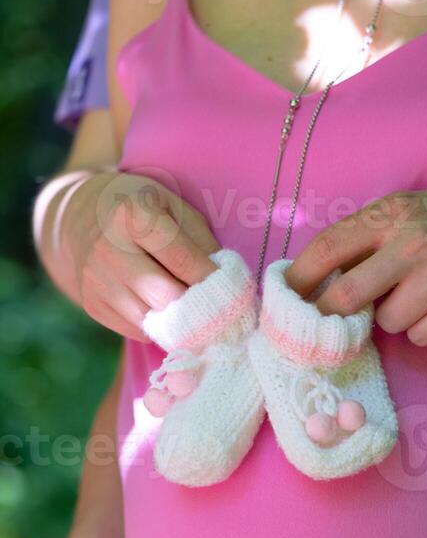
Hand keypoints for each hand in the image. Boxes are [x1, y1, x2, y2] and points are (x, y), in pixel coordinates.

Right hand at [61, 170, 219, 339]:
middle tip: (224, 312)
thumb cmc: (139, 209)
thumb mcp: (172, 206)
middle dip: (200, 307)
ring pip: (155, 322)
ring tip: (199, 314)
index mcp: (133, 216)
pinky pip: (140, 330)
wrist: (80, 218)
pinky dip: (160, 327)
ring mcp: (97, 282)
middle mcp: (109, 251)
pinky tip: (166, 310)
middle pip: (169, 298)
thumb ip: (201, 241)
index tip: (235, 292)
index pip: (184, 261)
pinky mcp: (93, 305)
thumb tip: (225, 282)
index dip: (214, 280)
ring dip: (182, 323)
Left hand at [286, 178, 426, 345]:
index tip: (284, 299)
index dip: (299, 278)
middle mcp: (412, 243)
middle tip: (333, 321)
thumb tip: (321, 280)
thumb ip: (369, 237)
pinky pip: (419, 336)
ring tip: (419, 296)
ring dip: (394, 317)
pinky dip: (424, 329)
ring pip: (386, 322)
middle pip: (346, 296)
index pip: (328, 248)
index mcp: (392, 213)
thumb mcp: (410, 208)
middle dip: (333, 315)